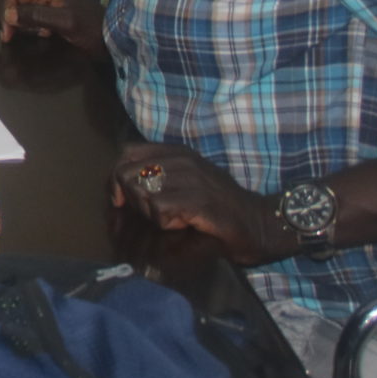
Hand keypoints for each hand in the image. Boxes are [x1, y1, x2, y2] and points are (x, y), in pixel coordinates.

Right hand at [0, 0, 105, 51]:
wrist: (113, 37)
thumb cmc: (91, 28)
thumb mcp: (65, 22)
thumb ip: (36, 16)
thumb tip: (8, 15)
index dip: (5, 11)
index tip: (6, 34)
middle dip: (8, 15)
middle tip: (9, 36)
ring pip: (18, 5)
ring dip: (17, 21)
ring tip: (27, 35)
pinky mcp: (49, 7)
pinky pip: (28, 13)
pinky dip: (27, 24)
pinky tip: (39, 33)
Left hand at [110, 142, 287, 263]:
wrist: (259, 223)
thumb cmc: (220, 207)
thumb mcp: (187, 182)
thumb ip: (157, 176)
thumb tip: (119, 186)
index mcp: (177, 152)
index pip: (128, 152)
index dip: (116, 177)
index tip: (121, 199)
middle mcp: (183, 160)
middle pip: (128, 173)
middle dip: (130, 198)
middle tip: (152, 213)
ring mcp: (192, 178)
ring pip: (142, 192)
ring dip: (149, 212)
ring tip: (172, 218)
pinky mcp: (199, 200)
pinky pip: (160, 209)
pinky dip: (165, 223)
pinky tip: (184, 225)